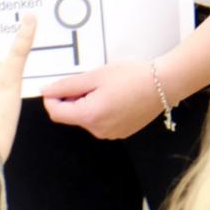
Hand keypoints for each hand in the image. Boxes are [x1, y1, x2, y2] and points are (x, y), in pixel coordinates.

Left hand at [43, 60, 168, 140]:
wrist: (163, 84)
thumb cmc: (131, 76)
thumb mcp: (95, 76)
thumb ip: (67, 85)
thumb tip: (46, 92)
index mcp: (89, 115)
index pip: (56, 113)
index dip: (52, 98)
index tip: (59, 85)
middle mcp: (98, 130)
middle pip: (72, 116)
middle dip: (73, 99)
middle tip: (89, 81)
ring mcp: (110, 134)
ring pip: (86, 118)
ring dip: (87, 104)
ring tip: (106, 87)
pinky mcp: (121, 133)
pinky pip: (101, 122)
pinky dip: (101, 110)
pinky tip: (115, 97)